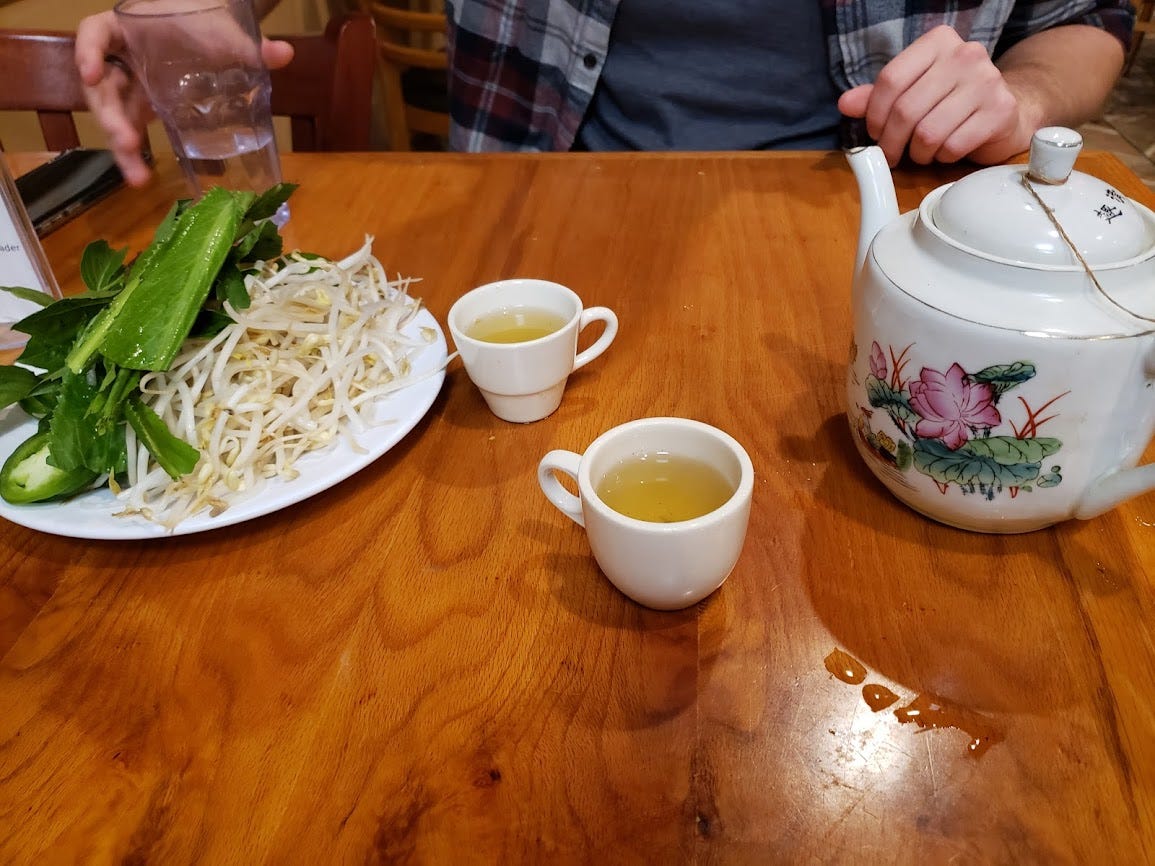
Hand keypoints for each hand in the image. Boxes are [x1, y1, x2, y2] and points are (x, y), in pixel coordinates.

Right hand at [74, 10, 294, 187]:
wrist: (207, 25)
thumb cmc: (205, 21)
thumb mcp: (226, 30)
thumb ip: (252, 44)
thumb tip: (284, 52)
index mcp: (127, 29)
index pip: (94, 34)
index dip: (88, 53)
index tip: (89, 75)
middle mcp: (119, 58)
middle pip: (101, 87)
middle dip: (110, 116)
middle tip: (126, 142)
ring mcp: (129, 84)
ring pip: (114, 114)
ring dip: (122, 146)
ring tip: (137, 177)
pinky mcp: (140, 106)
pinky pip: (131, 129)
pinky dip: (134, 154)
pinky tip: (141, 176)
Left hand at [837, 25, 1035, 166]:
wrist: (1006, 109)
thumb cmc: (952, 100)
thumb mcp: (913, 91)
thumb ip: (879, 96)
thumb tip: (845, 104)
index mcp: (938, 42)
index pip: (890, 79)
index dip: (874, 114)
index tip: (874, 132)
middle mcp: (965, 54)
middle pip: (906, 109)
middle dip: (892, 141)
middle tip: (892, 153)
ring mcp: (986, 81)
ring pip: (928, 132)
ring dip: (918, 152)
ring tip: (921, 152)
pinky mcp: (1000, 110)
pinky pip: (952, 146)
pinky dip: (942, 157)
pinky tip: (946, 151)